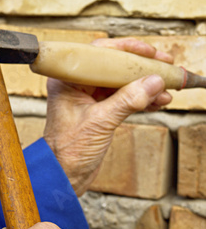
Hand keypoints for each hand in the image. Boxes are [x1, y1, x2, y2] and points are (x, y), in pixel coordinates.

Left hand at [44, 37, 173, 195]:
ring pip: (121, 84)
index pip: (101, 54)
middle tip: (165, 66)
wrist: (62, 177)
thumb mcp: (100, 123)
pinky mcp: (98, 113)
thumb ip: (128, 101)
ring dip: (145, 86)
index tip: (150, 54)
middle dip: (141, 68)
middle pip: (115, 67)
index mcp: (68, 80)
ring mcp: (88, 99)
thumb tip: (154, 82)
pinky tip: (157, 102)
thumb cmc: (68, 152)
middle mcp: (77, 85)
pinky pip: (123, 100)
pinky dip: (140, 100)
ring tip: (166, 90)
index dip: (128, 51)